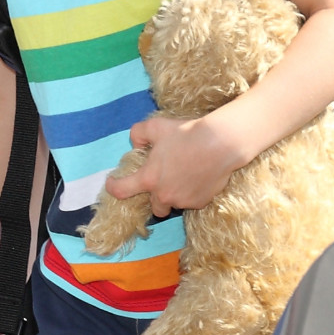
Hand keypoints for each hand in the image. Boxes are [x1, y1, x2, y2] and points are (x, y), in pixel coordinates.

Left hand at [103, 113, 248, 217]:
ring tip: (184, 177)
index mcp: (149, 179)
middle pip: (154, 208)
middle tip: (163, 182)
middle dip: (156, 197)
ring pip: (174, 204)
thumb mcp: (156, 126)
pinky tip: (198, 177)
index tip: (112, 183)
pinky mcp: (201, 202)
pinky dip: (192, 193)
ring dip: (175, 195)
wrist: (221, 143)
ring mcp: (184, 201)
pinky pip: (192, 201)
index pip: (121, 191)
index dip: (113, 187)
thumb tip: (135, 143)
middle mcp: (164, 195)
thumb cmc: (186, 133)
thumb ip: (138, 134)